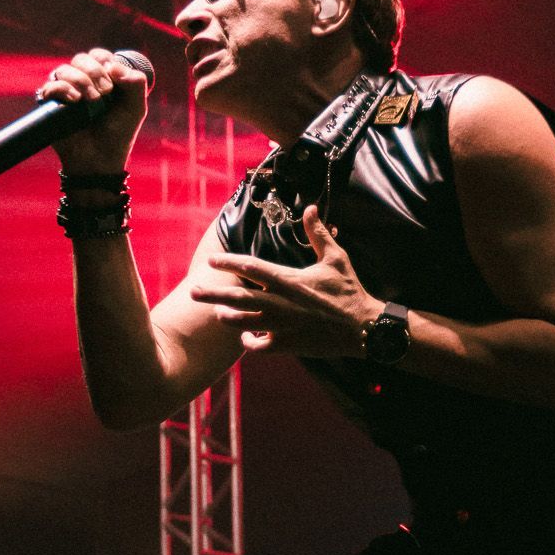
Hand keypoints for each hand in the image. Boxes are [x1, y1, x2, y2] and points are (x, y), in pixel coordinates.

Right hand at [38, 48, 149, 175]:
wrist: (100, 160)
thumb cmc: (118, 134)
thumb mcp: (136, 107)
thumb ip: (136, 82)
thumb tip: (113, 65)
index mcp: (101, 79)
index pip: (99, 56)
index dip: (105, 60)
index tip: (114, 77)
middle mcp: (82, 82)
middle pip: (81, 58)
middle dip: (95, 71)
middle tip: (106, 91)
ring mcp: (65, 92)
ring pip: (65, 69)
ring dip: (82, 80)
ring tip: (93, 100)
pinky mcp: (51, 105)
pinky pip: (51, 86)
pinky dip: (64, 88)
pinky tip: (76, 100)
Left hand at [189, 204, 379, 356]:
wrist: (362, 327)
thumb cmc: (348, 291)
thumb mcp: (335, 258)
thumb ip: (318, 233)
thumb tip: (311, 208)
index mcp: (288, 280)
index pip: (250, 268)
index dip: (228, 263)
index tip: (212, 261)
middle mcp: (279, 303)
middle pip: (236, 298)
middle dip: (212, 294)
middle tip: (192, 292)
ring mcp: (280, 326)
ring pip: (242, 322)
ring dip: (226, 317)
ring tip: (216, 312)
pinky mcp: (287, 344)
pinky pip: (258, 345)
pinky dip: (248, 341)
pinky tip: (245, 336)